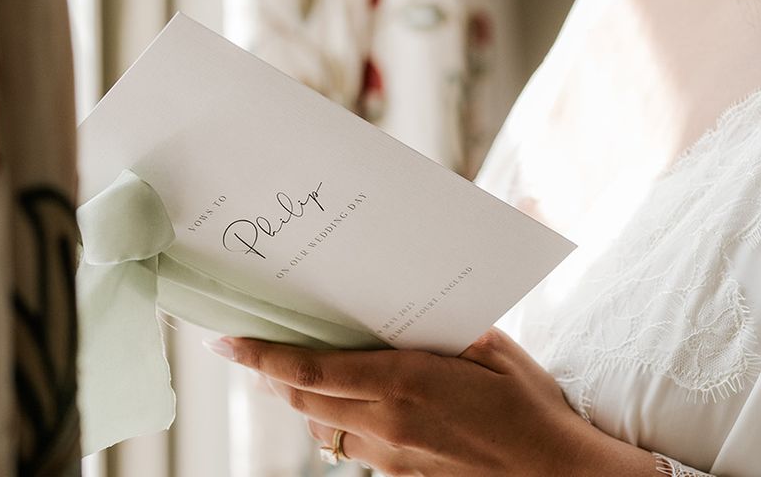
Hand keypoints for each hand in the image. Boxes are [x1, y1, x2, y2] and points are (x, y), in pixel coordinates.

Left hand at [207, 328, 658, 475]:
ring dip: (298, 401)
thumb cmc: (533, 410)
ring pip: (324, 427)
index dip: (262, 358)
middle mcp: (388, 424)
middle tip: (251, 350)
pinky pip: (353, 448)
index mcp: (404, 384)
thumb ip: (447, 328)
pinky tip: (346, 405)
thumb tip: (415, 302)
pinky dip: (334, 423)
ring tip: (287, 374)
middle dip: (270, 376)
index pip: (311, 372)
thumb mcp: (493, 351)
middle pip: (304, 401)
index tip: (227, 343)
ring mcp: (395, 457)